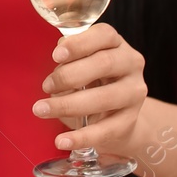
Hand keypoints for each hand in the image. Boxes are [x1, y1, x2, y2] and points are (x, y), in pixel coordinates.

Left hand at [31, 23, 146, 157]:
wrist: (118, 113)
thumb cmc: (92, 79)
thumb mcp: (81, 62)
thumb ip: (70, 57)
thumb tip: (59, 59)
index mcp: (116, 44)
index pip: (104, 35)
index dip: (79, 43)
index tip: (56, 55)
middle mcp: (130, 64)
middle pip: (104, 64)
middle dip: (70, 75)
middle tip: (45, 85)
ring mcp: (134, 93)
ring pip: (104, 98)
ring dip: (68, 105)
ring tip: (42, 110)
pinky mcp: (131, 120)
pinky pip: (106, 130)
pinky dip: (81, 137)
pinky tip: (62, 141)